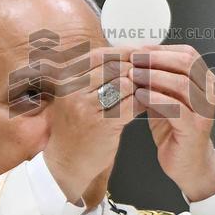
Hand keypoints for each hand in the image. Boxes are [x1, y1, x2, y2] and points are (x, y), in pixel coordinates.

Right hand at [43, 47, 143, 202]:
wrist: (67, 162)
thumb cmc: (76, 127)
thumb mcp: (75, 95)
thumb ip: (95, 75)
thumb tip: (126, 53)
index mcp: (66, 80)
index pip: (99, 55)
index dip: (122, 52)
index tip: (138, 53)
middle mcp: (73, 91)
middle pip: (114, 67)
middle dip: (135, 68)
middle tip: (148, 71)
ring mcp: (87, 108)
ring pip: (125, 84)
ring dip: (140, 85)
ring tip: (147, 88)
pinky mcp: (103, 125)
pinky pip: (131, 105)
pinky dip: (142, 102)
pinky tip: (144, 104)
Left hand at [128, 44, 214, 200]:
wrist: (188, 163)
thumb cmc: (175, 128)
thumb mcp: (166, 97)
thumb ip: (158, 79)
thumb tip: (137, 57)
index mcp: (204, 80)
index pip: (187, 53)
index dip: (161, 49)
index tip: (138, 50)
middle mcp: (208, 92)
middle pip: (186, 63)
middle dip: (156, 59)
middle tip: (134, 60)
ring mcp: (204, 111)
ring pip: (181, 83)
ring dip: (153, 76)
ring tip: (133, 75)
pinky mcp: (194, 128)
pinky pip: (175, 108)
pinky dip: (155, 99)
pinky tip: (140, 96)